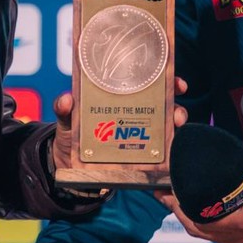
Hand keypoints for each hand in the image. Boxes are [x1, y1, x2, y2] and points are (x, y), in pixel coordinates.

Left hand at [50, 77, 189, 173]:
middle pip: (163, 106)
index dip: (166, 80)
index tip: (177, 84)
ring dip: (173, 129)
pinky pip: (155, 154)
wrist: (68, 162)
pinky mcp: (137, 155)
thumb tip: (66, 100)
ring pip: (164, 129)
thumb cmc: (71, 132)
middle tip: (178, 115)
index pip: (148, 83)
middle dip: (177, 108)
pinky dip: (165, 155)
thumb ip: (64, 110)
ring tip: (175, 130)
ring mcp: (138, 134)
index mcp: (121, 96)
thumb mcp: (66, 119)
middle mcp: (135, 112)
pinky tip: (170, 158)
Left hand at [157, 158, 242, 242]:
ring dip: (188, 219)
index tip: (167, 193)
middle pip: (197, 228)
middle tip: (164, 195)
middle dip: (178, 211)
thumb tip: (198, 164)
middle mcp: (240, 237)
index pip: (200, 217)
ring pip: (204, 234)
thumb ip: (225, 175)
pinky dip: (202, 226)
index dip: (179, 206)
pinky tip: (192, 214)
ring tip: (174, 202)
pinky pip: (214, 238)